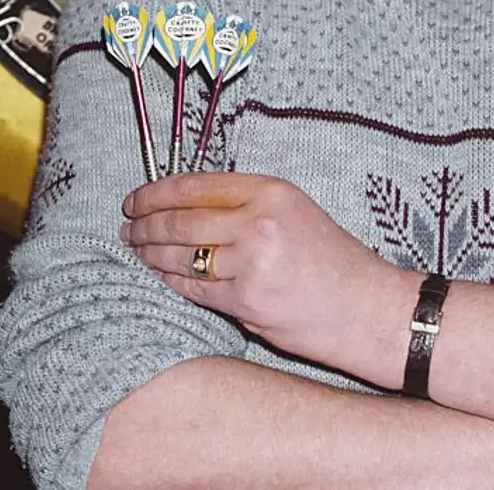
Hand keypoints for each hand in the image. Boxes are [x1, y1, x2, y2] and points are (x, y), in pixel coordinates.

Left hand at [122, 173, 409, 381]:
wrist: (365, 307)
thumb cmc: (332, 260)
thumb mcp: (294, 211)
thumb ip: (246, 206)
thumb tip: (188, 206)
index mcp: (270, 191)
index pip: (196, 186)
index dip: (157, 192)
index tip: (136, 199)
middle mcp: (258, 222)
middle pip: (182, 220)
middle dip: (146, 225)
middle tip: (128, 227)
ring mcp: (251, 263)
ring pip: (182, 256)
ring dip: (151, 254)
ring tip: (136, 251)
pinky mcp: (246, 302)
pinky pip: (195, 288)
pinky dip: (172, 281)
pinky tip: (159, 275)